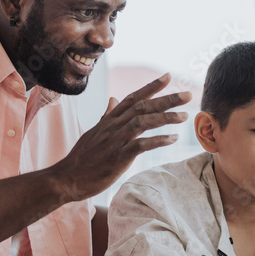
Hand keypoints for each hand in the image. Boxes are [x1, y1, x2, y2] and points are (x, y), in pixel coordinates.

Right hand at [51, 73, 190, 201]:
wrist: (66, 178)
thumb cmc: (82, 157)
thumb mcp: (95, 132)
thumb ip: (107, 115)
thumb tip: (113, 99)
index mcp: (110, 120)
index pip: (133, 97)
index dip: (151, 86)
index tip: (168, 76)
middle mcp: (113, 126)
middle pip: (143, 107)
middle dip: (167, 99)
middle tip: (188, 95)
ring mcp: (115, 140)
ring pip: (143, 122)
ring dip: (166, 117)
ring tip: (185, 116)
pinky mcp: (117, 157)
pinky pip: (141, 145)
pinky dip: (158, 140)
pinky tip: (173, 139)